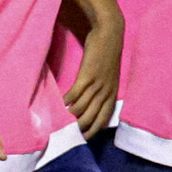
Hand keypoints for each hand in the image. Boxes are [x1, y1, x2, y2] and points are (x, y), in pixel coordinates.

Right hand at [64, 19, 121, 135]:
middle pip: (90, 118)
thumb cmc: (108, 55)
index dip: (92, 131)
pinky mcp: (86, 76)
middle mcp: (105, 93)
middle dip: (78, 128)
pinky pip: (74, 95)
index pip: (102, 120)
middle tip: (66, 133)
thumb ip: (104, 91)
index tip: (81, 137)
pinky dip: (65, 102)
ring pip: (81, 109)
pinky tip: (59, 104)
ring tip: (59, 120)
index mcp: (112, 94)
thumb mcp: (110, 77)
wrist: (109, 34)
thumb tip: (92, 103)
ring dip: (69, 116)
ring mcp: (96, 85)